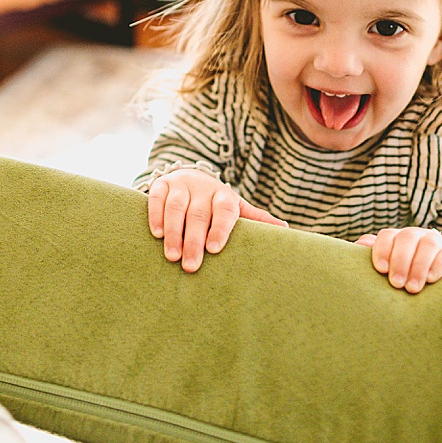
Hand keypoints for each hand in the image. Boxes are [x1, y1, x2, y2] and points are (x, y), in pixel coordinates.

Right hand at [147, 170, 286, 271]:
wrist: (191, 176)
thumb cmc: (216, 202)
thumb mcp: (236, 208)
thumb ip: (256, 219)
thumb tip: (285, 230)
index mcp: (224, 196)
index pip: (225, 211)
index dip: (220, 229)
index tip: (214, 249)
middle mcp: (203, 188)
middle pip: (198, 214)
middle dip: (193, 241)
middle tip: (190, 266)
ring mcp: (182, 185)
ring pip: (176, 207)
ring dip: (173, 232)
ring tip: (171, 256)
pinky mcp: (162, 184)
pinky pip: (157, 198)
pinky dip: (156, 215)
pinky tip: (156, 234)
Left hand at [356, 227, 441, 292]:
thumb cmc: (410, 268)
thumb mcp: (392, 263)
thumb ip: (375, 254)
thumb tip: (355, 248)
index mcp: (398, 237)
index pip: (387, 236)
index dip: (382, 250)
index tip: (380, 270)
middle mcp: (416, 236)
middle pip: (406, 238)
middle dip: (399, 261)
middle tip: (396, 283)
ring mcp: (436, 242)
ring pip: (427, 245)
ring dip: (418, 266)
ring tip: (412, 288)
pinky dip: (437, 266)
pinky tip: (431, 279)